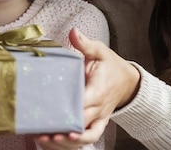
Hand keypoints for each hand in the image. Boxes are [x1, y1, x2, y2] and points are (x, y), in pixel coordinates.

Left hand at [37, 29, 140, 147]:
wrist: (128, 82)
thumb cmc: (111, 66)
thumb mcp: (100, 51)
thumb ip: (85, 44)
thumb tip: (73, 31)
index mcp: (98, 90)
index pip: (84, 104)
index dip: (71, 113)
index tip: (55, 116)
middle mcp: (99, 108)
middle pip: (82, 125)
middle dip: (63, 131)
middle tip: (42, 132)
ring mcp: (99, 118)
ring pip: (86, 137)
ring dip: (67, 142)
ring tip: (46, 140)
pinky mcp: (97, 124)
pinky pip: (88, 138)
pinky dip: (74, 143)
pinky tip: (55, 142)